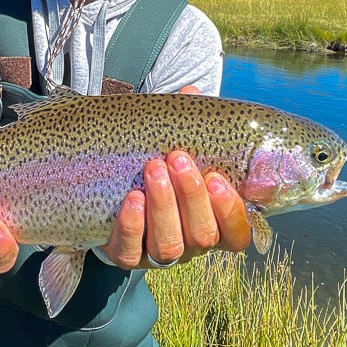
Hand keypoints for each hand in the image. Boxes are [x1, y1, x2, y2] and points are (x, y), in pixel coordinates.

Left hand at [101, 85, 251, 269]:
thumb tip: (192, 91)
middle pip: (203, 236)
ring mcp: (157, 253)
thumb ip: (189, 125)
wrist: (110, 189)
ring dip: (164, 206)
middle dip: (192, 196)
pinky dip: (133, 225)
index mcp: (212, 223)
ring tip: (153, 168)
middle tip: (177, 158)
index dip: (231, 211)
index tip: (217, 177)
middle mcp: (190, 244)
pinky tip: (132, 198)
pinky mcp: (125, 255)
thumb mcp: (175, 145)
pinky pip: (131, 251)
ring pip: (169, 245)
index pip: (236, 235)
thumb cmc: (158, 164)